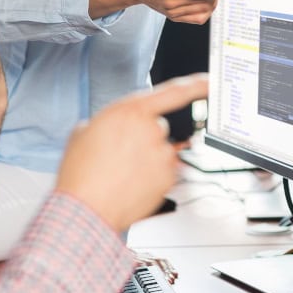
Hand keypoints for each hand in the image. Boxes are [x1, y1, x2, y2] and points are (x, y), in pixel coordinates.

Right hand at [55, 74, 208, 232]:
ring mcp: (163, 155)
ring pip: (162, 150)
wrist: (86, 210)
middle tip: (121, 154)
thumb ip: (108, 121)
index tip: (210, 82)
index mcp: (131, 112)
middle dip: (144, 138)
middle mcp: (152, 130)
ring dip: (147, 158)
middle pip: (159, 126)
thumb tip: (114, 127)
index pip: (174, 92)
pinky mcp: (169, 178)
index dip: (197, 85)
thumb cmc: (81, 174)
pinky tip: (130, 183)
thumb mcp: (82, 133)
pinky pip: (165, 171)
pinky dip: (152, 176)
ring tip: (121, 172)